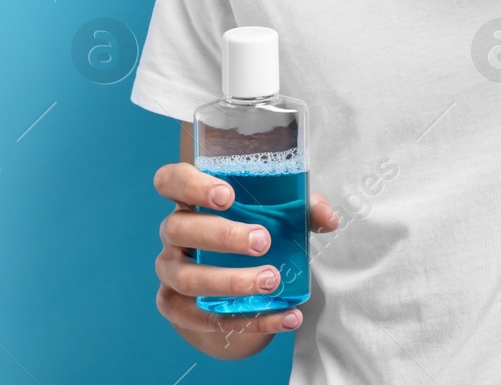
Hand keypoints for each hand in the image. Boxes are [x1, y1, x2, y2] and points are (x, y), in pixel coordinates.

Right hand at [153, 162, 339, 347]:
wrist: (234, 284)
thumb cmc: (253, 231)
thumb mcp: (279, 213)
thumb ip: (303, 208)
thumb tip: (329, 218)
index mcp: (192, 200)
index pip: (171, 181)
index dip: (191, 185)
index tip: (227, 195)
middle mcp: (174, 233)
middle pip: (178, 228)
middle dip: (222, 235)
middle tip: (262, 242)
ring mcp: (171, 271)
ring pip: (187, 277)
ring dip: (230, 281)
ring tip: (271, 280)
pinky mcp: (177, 307)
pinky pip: (202, 317)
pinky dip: (249, 319)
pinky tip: (285, 316)